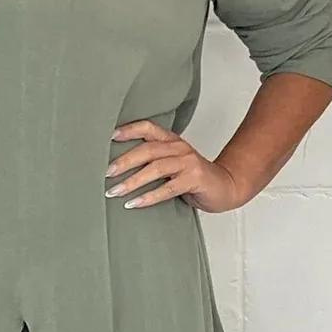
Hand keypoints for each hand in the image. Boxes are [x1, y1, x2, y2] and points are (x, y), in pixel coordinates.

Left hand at [105, 120, 245, 213]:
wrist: (226, 186)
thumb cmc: (194, 178)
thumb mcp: (173, 164)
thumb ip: (153, 161)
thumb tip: (118, 168)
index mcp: (172, 141)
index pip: (148, 128)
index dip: (129, 130)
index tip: (109, 136)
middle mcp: (179, 148)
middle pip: (147, 150)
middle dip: (123, 161)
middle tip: (105, 173)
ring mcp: (188, 163)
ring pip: (155, 168)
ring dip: (132, 181)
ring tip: (114, 191)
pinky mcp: (194, 180)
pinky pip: (167, 188)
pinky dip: (149, 197)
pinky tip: (134, 204)